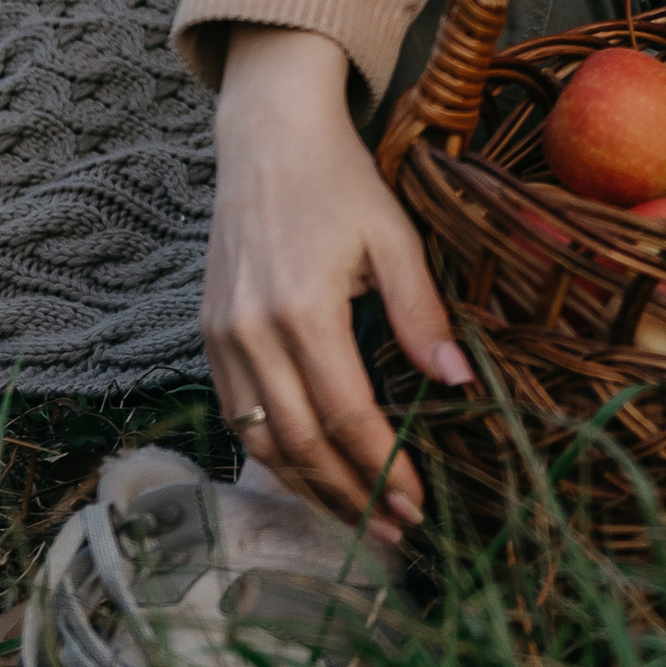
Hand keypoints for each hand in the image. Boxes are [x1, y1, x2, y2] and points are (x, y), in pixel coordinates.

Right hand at [202, 25, 472, 540]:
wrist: (267, 137)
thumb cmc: (340, 181)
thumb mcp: (394, 237)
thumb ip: (421, 313)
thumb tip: (457, 383)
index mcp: (303, 310)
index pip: (347, 416)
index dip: (382, 469)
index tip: (417, 505)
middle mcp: (252, 332)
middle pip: (301, 444)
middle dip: (350, 496)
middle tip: (394, 529)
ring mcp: (222, 336)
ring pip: (261, 441)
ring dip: (310, 487)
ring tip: (357, 516)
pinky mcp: (208, 334)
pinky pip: (237, 415)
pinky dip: (272, 453)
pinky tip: (310, 472)